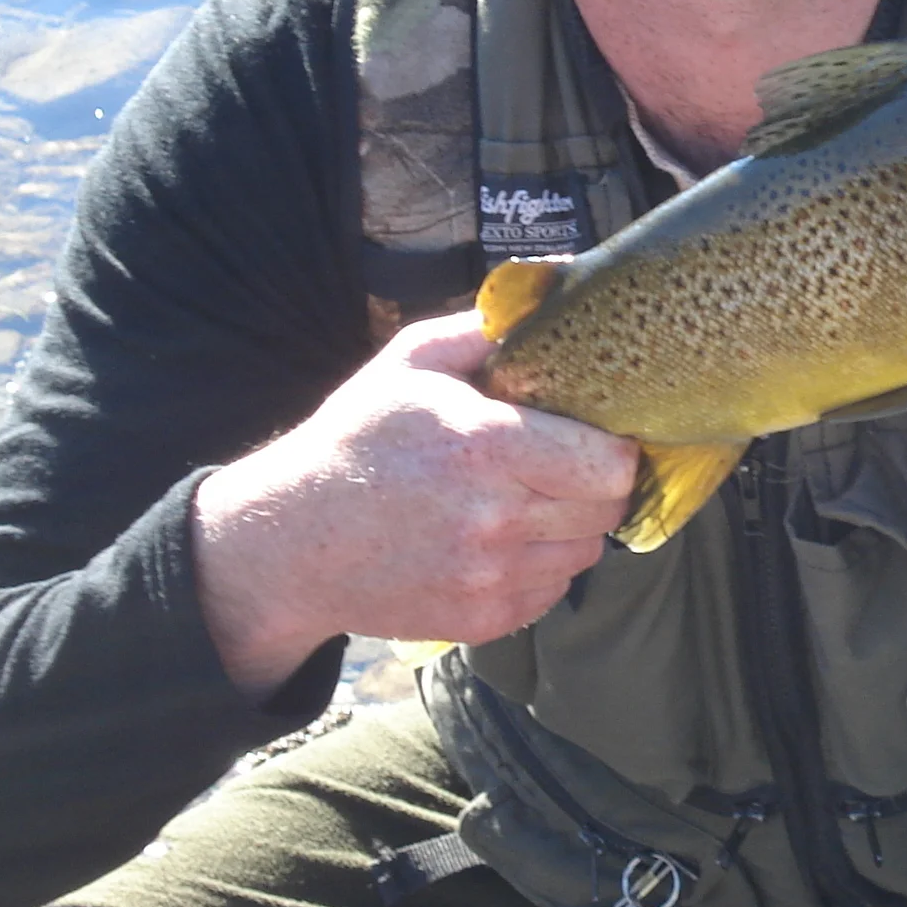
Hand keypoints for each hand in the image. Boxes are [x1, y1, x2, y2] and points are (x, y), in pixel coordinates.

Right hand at [192, 312, 636, 701]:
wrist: (291, 542)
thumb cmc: (356, 441)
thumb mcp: (410, 362)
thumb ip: (488, 328)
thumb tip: (558, 287)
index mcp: (487, 447)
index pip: (610, 462)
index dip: (616, 446)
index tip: (598, 432)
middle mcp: (497, 518)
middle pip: (607, 508)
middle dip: (599, 483)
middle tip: (569, 464)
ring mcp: (491, 576)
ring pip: (586, 552)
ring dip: (573, 525)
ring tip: (531, 500)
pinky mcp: (483, 619)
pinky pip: (552, 590)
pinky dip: (543, 566)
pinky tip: (503, 540)